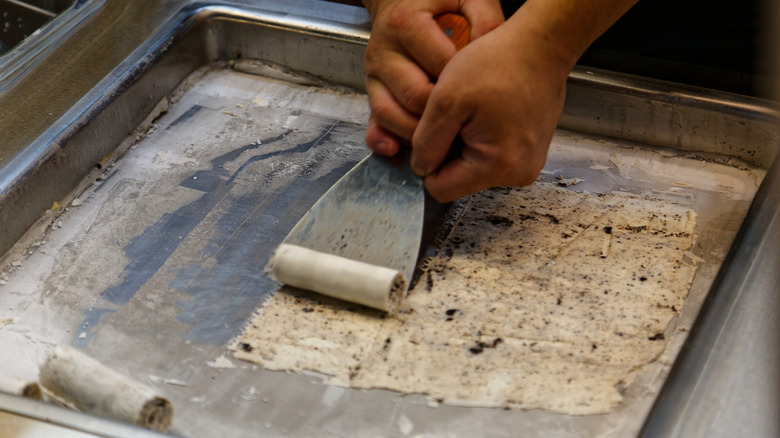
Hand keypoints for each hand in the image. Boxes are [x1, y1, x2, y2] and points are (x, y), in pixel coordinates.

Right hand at [361, 0, 504, 155]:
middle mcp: (384, 50)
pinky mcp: (371, 89)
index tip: (484, 104)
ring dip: (416, 135)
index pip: (439, 68)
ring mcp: (374, 73)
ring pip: (389, 114)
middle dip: (443, 119)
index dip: (464, 90)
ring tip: (443, 143)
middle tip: (468, 130)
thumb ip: (486, 21)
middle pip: (414, 97)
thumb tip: (497, 54)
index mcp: (406, 24)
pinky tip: (398, 152)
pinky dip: (384, 141)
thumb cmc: (439, 2)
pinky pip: (373, 121)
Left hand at [411, 16, 575, 201]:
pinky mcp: (528, 153)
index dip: (428, 162)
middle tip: (458, 115)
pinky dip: (480, 138)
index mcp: (498, 167)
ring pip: (471, 169)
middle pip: (457, 181)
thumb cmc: (500, 63)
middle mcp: (518, 174)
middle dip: (448, 151)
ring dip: (463, 143)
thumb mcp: (446, 100)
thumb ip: (426, 142)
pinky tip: (486, 112)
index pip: (440, 190)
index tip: (437, 130)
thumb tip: (420, 169)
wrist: (540, 45)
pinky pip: (489, 157)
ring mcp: (526, 165)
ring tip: (474, 111)